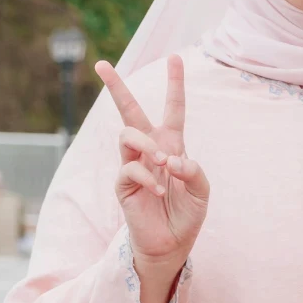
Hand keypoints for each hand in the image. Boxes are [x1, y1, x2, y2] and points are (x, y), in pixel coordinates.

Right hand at [98, 56, 207, 302]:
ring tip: (162, 163)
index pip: (173, 109)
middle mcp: (150, 150)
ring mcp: (133, 166)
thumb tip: (170, 159)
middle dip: (116, 87)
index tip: (175, 57)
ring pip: (128, 134)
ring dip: (146, 145)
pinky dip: (146, 176)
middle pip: (130, 111)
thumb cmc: (187, 216)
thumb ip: (193, 171)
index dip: (174, 84)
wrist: (171, 245)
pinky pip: (130, 169)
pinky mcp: (123, 185)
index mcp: (172, 145)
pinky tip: (157, 190)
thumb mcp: (201, 191)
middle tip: (101, 64)